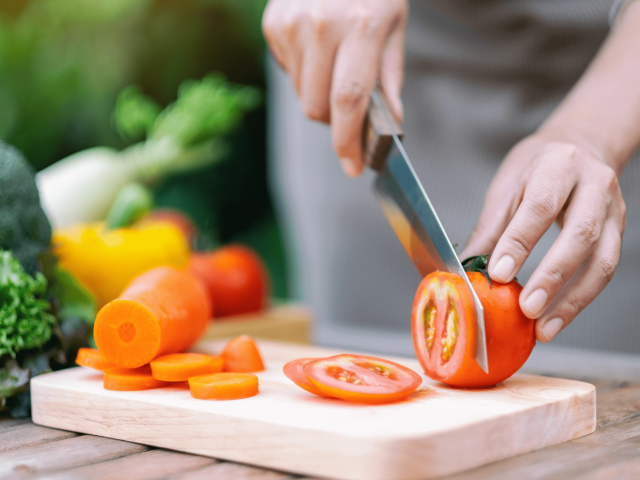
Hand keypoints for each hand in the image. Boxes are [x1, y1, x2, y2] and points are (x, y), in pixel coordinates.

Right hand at [262, 0, 406, 175]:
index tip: (353, 166)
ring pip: (301, 95)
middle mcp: (321, 26)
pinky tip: (318, 47)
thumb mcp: (394, 26)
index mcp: (361, 27)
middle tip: (349, 107)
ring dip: (319, 96)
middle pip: (316, 107)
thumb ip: (389, 78)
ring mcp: (291, 24)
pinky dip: (305, 74)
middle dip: (334, 121)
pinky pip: (288, 74)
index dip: (348, 141)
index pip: (349, 100)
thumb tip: (390, 124)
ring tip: (335, 63)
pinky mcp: (272, 25)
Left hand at [461, 133, 626, 342]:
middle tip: (527, 309)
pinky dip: (581, 299)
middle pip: (581, 235)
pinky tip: (558, 319)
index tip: (498, 273)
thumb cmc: (537, 168)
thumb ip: (490, 229)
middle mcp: (593, 185)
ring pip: (602, 260)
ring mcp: (613, 209)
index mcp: (558, 166)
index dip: (520, 242)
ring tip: (544, 327)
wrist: (580, 146)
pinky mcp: (620, 231)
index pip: (540, 206)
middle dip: (552, 277)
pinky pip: (604, 270)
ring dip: (572, 300)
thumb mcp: (507, 188)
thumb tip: (465, 269)